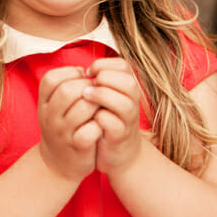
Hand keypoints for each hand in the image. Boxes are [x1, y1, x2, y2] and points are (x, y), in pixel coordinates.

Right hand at [37, 66, 102, 181]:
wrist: (57, 163)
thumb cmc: (62, 126)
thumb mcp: (54, 105)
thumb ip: (65, 85)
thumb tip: (85, 70)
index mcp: (43, 103)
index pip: (51, 78)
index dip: (71, 74)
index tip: (82, 79)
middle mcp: (49, 117)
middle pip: (68, 90)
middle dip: (87, 87)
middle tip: (96, 93)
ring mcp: (62, 133)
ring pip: (83, 107)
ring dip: (98, 104)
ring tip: (100, 107)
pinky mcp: (77, 147)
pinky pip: (91, 130)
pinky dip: (99, 125)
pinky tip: (100, 125)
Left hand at [83, 58, 142, 175]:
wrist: (118, 151)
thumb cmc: (106, 118)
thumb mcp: (105, 96)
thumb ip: (99, 81)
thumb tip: (82, 71)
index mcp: (128, 87)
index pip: (123, 66)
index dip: (103, 65)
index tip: (88, 73)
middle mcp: (133, 101)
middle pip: (127, 82)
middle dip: (104, 79)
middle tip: (87, 86)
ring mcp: (128, 119)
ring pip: (124, 103)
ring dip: (102, 96)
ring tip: (85, 97)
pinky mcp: (120, 136)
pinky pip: (113, 124)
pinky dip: (100, 118)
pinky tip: (90, 117)